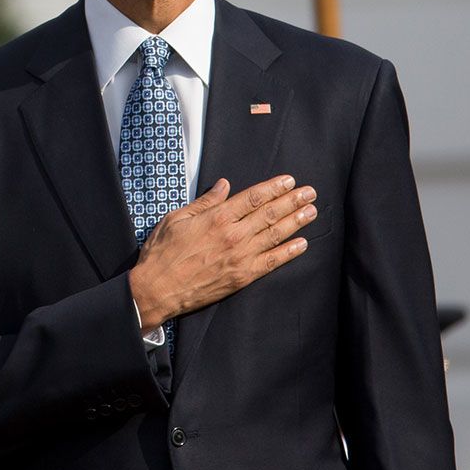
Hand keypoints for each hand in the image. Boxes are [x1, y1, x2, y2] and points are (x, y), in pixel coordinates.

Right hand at [128, 175, 315, 330]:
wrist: (158, 288)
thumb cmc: (163, 252)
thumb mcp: (177, 218)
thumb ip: (205, 202)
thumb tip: (225, 185)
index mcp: (217, 217)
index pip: (253, 197)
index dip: (274, 188)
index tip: (289, 181)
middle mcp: (233, 235)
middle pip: (270, 214)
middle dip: (292, 201)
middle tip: (310, 193)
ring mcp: (240, 257)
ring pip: (275, 235)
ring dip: (296, 222)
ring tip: (311, 212)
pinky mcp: (242, 277)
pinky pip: (271, 262)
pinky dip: (288, 253)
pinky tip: (302, 244)